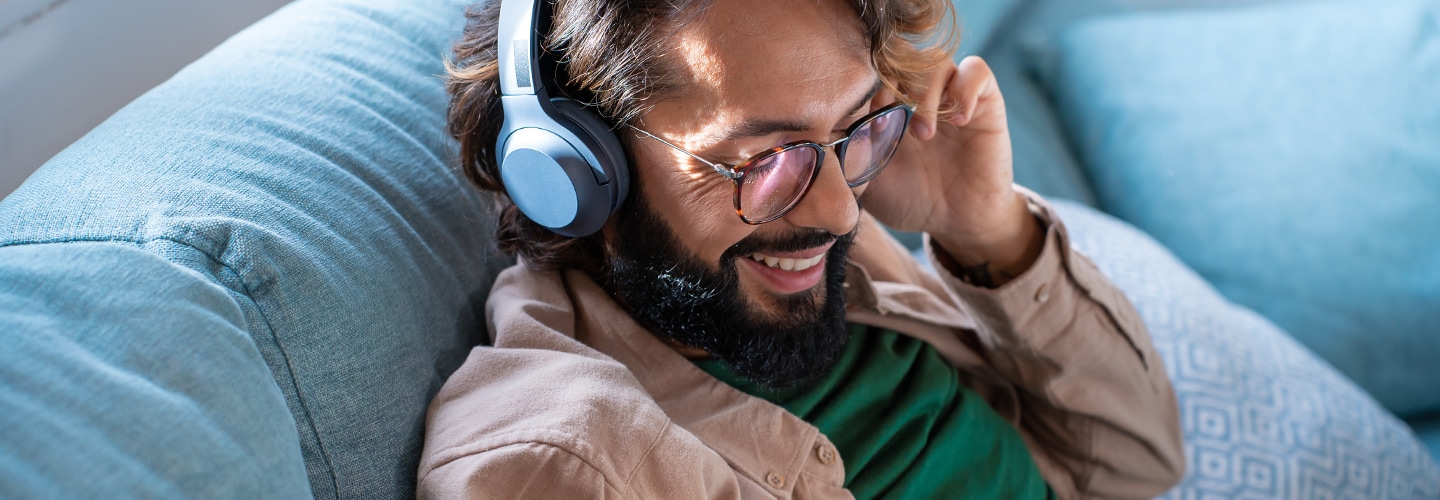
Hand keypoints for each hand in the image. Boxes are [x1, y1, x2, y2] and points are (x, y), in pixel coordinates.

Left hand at [861, 56, 1042, 283]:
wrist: (957, 222)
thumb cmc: (909, 199)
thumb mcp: (867, 181)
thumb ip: (844, 158)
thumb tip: (815, 143)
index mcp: (886, 105)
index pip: (870, 69)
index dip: (861, 83)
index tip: (857, 114)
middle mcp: (918, 94)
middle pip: (901, 58)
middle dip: (888, 81)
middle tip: (882, 115)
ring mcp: (951, 95)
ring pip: (936, 62)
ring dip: (925, 94)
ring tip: (922, 134)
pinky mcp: (985, 103)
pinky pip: (977, 72)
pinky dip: (964, 90)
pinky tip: (956, 123)